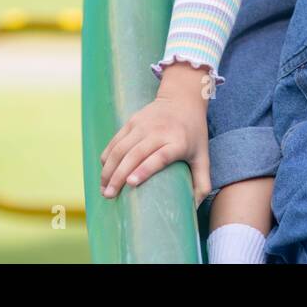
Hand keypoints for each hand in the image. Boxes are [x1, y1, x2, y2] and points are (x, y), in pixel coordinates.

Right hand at [99, 62, 212, 202]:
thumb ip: (202, 183)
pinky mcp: (132, 121)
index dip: (144, 169)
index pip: (159, 157)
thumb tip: (195, 207)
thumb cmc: (193, 134)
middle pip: (134, 154)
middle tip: (109, 195)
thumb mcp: (203, 156)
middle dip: (118, 176)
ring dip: (108, 168)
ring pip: (120, 148)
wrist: (182, 99)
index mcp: (177, 142)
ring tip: (103, 188)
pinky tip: (104, 171)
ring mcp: (142, 125)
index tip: (130, 183)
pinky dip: (107, 156)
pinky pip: (115, 141)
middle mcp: (158, 132)